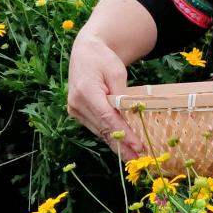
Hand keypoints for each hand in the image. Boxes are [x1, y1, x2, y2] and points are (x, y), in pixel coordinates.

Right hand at [66, 32, 142, 161]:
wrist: (85, 52)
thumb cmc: (103, 59)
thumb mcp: (117, 72)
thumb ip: (121, 94)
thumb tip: (129, 116)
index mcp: (86, 92)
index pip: (108, 118)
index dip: (124, 134)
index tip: (138, 145)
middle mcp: (77, 104)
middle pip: (103, 129)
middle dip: (122, 145)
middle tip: (138, 159)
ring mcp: (75, 110)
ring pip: (99, 131)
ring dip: (116, 145)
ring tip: (132, 157)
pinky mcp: (77, 112)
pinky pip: (96, 127)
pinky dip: (109, 136)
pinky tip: (121, 147)